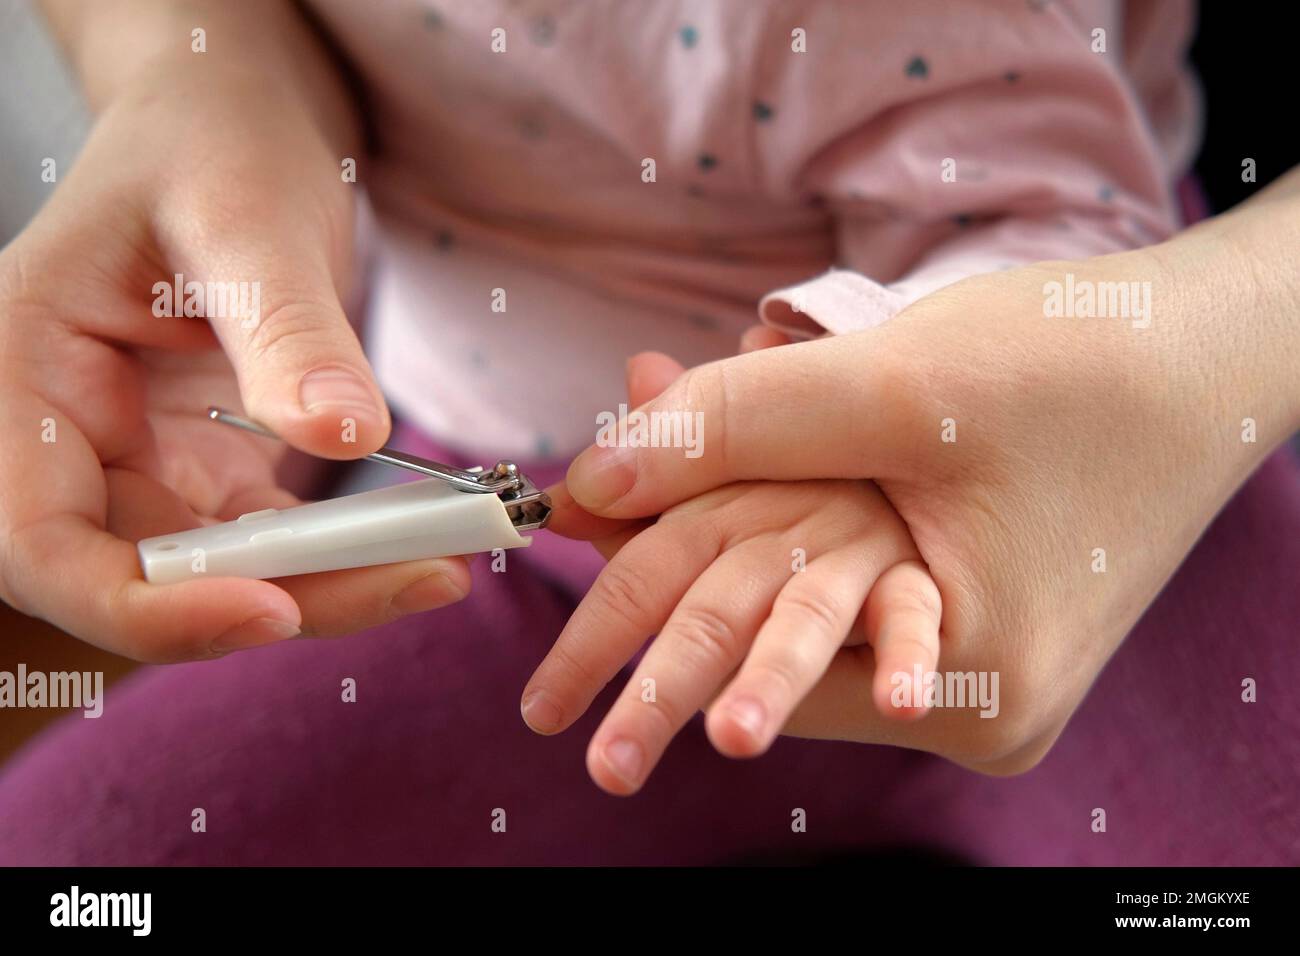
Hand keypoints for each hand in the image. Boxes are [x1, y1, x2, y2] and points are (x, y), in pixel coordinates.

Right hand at [0, 53, 467, 660]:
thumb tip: (345, 437)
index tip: (272, 610)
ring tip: (444, 559)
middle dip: (277, 601)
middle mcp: (64, 440)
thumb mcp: (245, 215)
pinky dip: (342, 557)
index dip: (143, 606)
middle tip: (420, 575)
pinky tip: (425, 540)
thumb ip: (286, 329)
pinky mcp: (204, 476)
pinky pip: (268, 548)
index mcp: (21, 375)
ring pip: (216, 580)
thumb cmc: (213, 145)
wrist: (234, 135)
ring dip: (327, 588)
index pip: (41, 541)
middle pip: (141, 582)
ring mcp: (136, 466)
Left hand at [556, 243, 1298, 774]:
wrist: (1214, 358)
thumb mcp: (894, 386)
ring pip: (817, 634)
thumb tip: (597, 467)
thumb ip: (740, 425)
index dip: (638, 627)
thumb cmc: (1078, 368)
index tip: (551, 616)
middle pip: (777, 662)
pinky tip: (741, 574)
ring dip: (725, 598)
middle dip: (665, 669)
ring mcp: (986, 670)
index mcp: (960, 669)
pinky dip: (798, 572)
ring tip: (626, 639)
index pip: (751, 651)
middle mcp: (975, 696)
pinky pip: (868, 612)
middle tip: (562, 721)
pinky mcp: (992, 626)